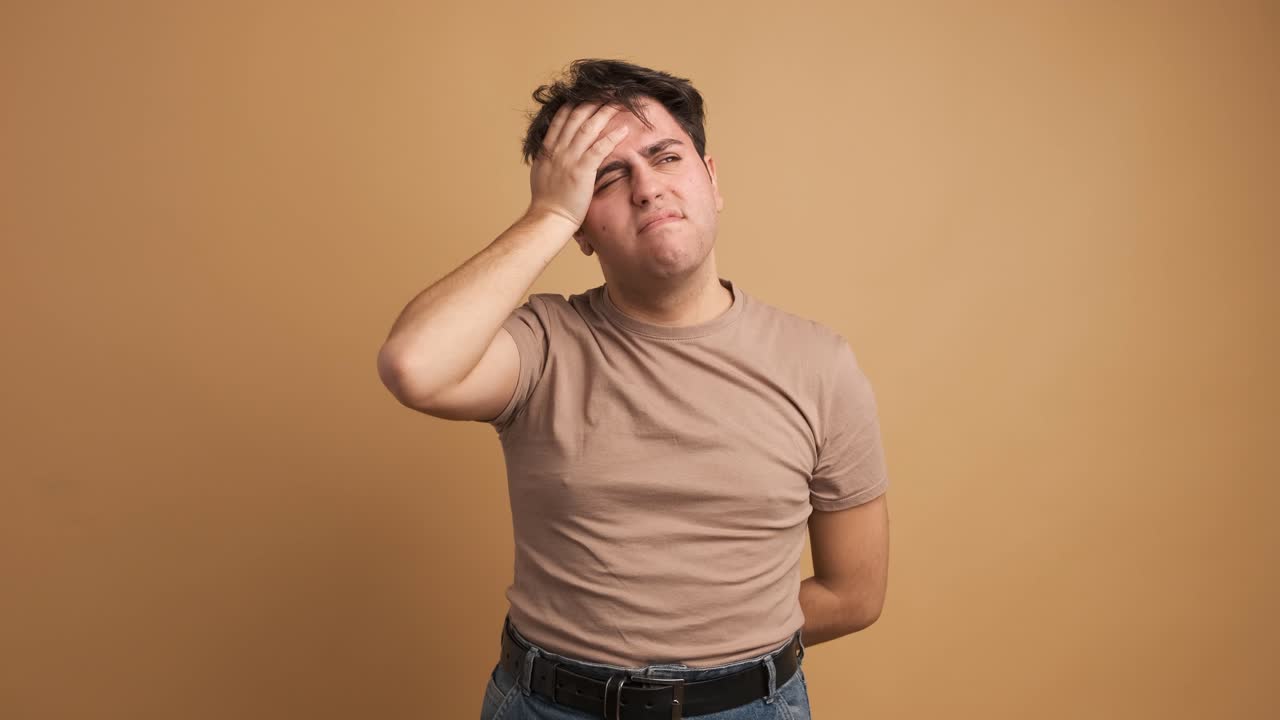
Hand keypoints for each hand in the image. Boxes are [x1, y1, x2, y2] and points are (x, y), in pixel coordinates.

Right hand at [526, 102, 629, 232]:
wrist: (548, 218)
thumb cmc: (546, 202)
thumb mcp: (541, 173)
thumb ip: (548, 159)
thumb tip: (551, 151)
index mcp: (547, 149)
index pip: (561, 118)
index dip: (575, 104)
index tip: (587, 95)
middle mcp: (557, 150)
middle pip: (576, 117)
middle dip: (592, 101)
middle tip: (607, 92)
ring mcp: (569, 159)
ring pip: (588, 127)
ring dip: (604, 112)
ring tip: (618, 102)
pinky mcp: (581, 170)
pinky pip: (599, 148)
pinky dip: (612, 136)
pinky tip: (624, 129)